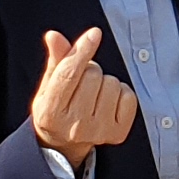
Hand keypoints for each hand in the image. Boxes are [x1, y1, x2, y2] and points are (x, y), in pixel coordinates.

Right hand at [30, 28, 138, 168]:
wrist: (64, 144)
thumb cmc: (56, 108)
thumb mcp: (49, 86)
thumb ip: (56, 60)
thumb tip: (54, 36)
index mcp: (51, 111)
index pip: (69, 75)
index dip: (82, 51)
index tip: (94, 34)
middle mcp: (75, 125)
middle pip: (93, 75)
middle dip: (90, 70)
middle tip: (82, 84)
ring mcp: (98, 131)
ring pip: (112, 83)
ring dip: (105, 82)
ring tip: (94, 95)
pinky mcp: (117, 134)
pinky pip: (129, 96)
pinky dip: (121, 94)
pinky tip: (108, 103)